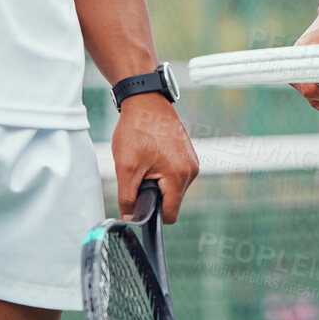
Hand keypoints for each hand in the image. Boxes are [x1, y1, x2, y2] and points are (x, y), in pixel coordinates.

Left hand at [111, 92, 198, 222]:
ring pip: (173, 187)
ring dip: (158, 181)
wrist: (145, 100)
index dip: (152, 213)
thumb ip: (128, 198)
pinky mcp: (188, 153)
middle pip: (172, 201)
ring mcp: (192, 161)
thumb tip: (130, 219)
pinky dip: (162, 170)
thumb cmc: (137, 129)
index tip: (139, 200)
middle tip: (139, 173)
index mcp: (179, 176)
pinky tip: (152, 154)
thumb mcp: (126, 167)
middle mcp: (192, 170)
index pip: (170, 215)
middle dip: (154, 193)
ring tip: (145, 161)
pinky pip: (176, 173)